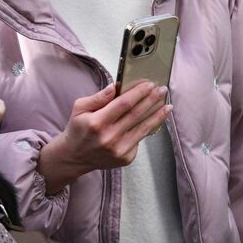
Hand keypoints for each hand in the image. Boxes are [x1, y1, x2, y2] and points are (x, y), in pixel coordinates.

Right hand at [37, 81, 170, 193]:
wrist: (74, 157)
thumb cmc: (78, 130)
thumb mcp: (80, 108)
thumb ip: (98, 97)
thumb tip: (115, 86)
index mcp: (97, 123)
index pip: (123, 104)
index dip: (138, 93)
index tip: (149, 84)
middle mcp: (109, 137)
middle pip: (136, 114)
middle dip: (152, 100)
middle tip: (162, 90)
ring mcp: (119, 150)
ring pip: (144, 128)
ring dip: (158, 116)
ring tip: (168, 106)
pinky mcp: (126, 158)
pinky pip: (140, 140)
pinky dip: (148, 129)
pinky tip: (154, 120)